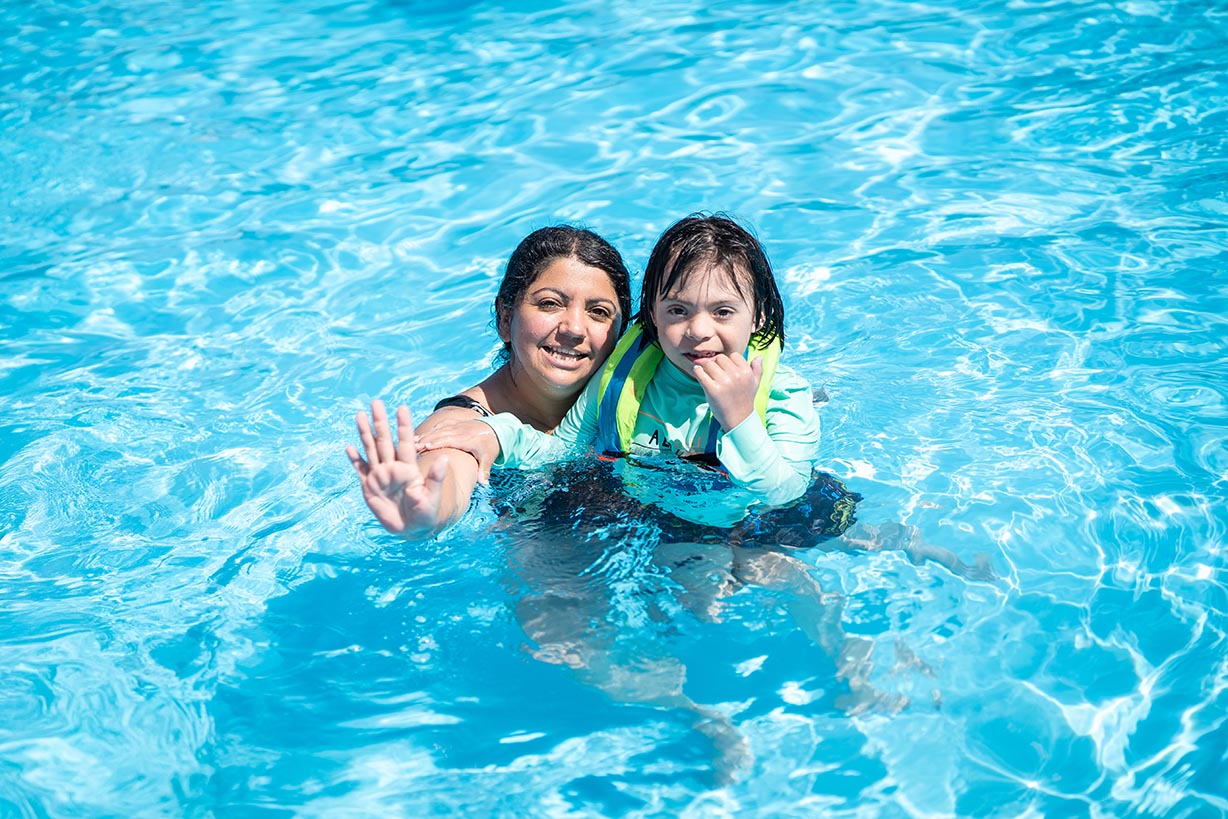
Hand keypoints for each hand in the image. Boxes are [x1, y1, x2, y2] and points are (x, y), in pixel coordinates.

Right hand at [346, 400, 448, 535]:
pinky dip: (354, 459)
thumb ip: (436, 478)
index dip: (403, 425)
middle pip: (384, 440)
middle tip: (376, 402)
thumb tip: (445, 458)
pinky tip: (349, 448)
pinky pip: (361, 470)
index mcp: (408, 468)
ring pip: (371, 449)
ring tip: (359, 415)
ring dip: (365, 433)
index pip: (405, 442)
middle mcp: (393, 467)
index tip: (402, 408)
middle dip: (380, 422)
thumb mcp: (432, 496)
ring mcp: (380, 476)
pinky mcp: (369, 487)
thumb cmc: (426, 512)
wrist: (412, 528)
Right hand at [416, 419, 500, 481]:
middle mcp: (460, 431)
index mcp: (467, 440)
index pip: (451, 440)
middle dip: (426, 439)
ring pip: (438, 429)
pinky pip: (440, 425)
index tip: (426, 446)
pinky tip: (419, 435)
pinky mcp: (454, 424)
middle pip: (441, 434)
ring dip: (425, 435)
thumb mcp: (489, 458)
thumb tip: (484, 484)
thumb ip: (484, 470)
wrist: (495, 430)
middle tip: (412, 445)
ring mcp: (456, 426)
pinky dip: (430, 430)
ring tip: (412, 441)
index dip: (438, 443)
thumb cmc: (490, 446)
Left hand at [693, 353, 762, 430]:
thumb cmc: (745, 400)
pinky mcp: (712, 389)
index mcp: (746, 372)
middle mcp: (736, 375)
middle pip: (720, 358)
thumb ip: (757, 369)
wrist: (738, 419)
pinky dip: (697, 371)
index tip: (727, 370)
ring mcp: (724, 382)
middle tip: (716, 375)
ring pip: (709, 364)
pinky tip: (699, 373)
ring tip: (709, 376)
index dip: (729, 362)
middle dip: (717, 365)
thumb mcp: (755, 384)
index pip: (733, 355)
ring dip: (706, 369)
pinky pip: (700, 372)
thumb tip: (759, 357)